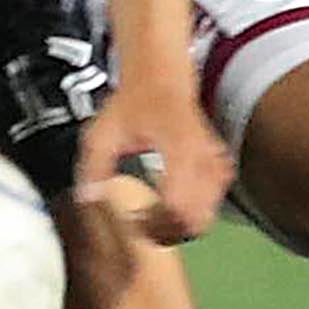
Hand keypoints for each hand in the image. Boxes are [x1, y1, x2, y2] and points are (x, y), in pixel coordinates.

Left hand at [74, 70, 231, 245]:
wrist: (161, 76)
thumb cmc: (134, 102)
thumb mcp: (103, 133)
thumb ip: (94, 168)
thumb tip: (89, 201)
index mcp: (179, 150)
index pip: (177, 206)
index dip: (156, 225)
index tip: (135, 222)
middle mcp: (204, 160)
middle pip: (196, 220)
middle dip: (168, 232)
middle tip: (143, 226)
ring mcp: (216, 165)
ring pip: (206, 217)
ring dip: (179, 225)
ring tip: (152, 217)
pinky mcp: (219, 169)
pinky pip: (211, 205)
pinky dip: (191, 214)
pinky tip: (168, 206)